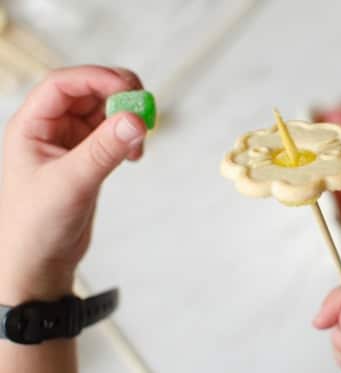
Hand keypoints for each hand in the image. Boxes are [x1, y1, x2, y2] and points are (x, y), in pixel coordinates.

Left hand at [0, 65, 147, 302]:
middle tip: (144, 107)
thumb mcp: (70, 183)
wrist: (39, 262)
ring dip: (127, 119)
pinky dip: (129, 138)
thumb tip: (136, 119)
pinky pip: (113, 135)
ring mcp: (72, 143)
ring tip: (138, 142)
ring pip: (105, 113)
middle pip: (89, 92)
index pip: (64, 84)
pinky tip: (134, 156)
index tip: (128, 89)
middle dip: (119, 96)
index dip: (96, 78)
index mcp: (32, 125)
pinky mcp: (89, 159)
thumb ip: (103, 150)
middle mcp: (51, 128)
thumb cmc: (35, 225)